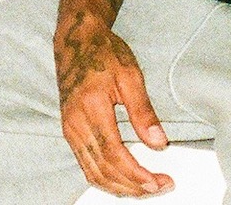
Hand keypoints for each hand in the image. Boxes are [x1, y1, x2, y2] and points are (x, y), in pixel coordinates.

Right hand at [54, 18, 172, 196]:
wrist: (76, 41)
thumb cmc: (104, 53)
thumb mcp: (130, 75)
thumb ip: (143, 111)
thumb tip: (159, 143)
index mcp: (91, 109)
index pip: (115, 154)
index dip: (137, 174)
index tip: (160, 182)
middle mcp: (75, 124)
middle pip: (103, 170)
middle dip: (133, 186)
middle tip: (160, 187)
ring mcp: (69, 130)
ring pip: (93, 173)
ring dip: (120, 187)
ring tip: (146, 189)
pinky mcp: (69, 132)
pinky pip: (86, 165)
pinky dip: (105, 179)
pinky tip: (124, 181)